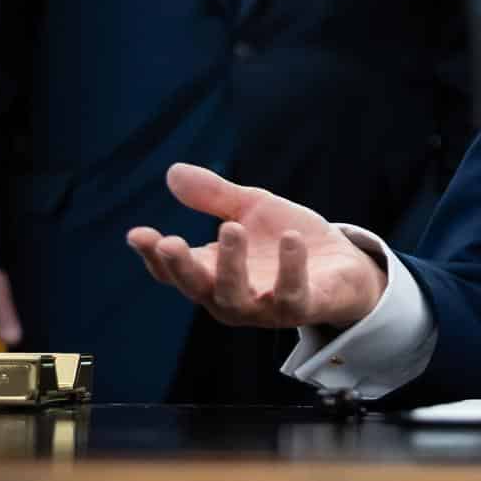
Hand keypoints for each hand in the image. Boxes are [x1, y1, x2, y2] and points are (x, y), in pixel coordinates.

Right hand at [127, 163, 387, 330]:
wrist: (342, 265)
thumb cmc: (286, 242)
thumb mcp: (252, 209)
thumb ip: (215, 196)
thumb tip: (173, 172)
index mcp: (213, 273)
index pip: (173, 271)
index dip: (153, 255)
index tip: (137, 234)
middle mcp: (231, 297)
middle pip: (198, 288)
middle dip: (182, 268)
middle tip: (171, 241)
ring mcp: (264, 308)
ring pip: (237, 298)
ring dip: (232, 266)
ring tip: (232, 228)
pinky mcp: (301, 308)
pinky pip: (291, 295)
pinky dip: (290, 268)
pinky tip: (290, 238)